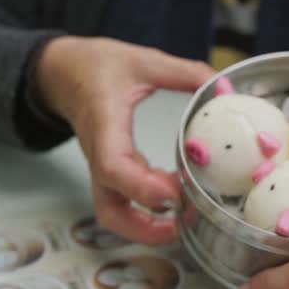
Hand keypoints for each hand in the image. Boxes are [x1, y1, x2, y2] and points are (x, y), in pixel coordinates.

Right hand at [36, 36, 214, 243]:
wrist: (61, 72)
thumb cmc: (97, 67)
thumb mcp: (144, 60)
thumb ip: (187, 72)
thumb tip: (227, 88)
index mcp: (104, 124)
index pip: (112, 166)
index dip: (141, 187)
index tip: (174, 192)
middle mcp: (99, 154)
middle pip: (110, 208)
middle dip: (145, 227)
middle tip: (184, 221)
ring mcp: (101, 169)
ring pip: (113, 214)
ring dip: (145, 228)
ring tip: (184, 220)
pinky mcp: (109, 174)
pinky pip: (122, 204)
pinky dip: (146, 213)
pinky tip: (176, 201)